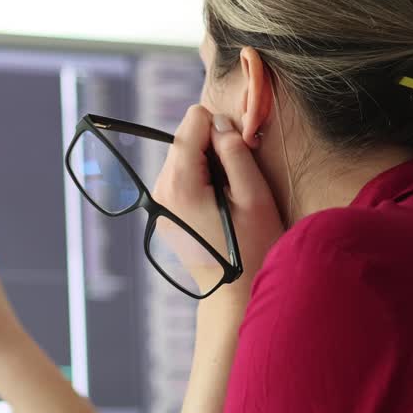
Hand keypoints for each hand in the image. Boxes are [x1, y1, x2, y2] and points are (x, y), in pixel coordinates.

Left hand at [151, 105, 282, 302]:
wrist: (234, 292)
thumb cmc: (252, 246)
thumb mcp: (253, 195)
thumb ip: (235, 152)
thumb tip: (219, 122)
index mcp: (181, 182)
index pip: (193, 121)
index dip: (222, 129)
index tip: (238, 156)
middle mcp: (162, 188)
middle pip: (186, 136)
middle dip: (213, 147)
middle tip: (236, 181)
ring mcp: (159, 200)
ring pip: (183, 154)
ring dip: (208, 164)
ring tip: (227, 196)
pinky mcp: (164, 209)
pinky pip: (181, 175)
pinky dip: (200, 179)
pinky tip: (216, 204)